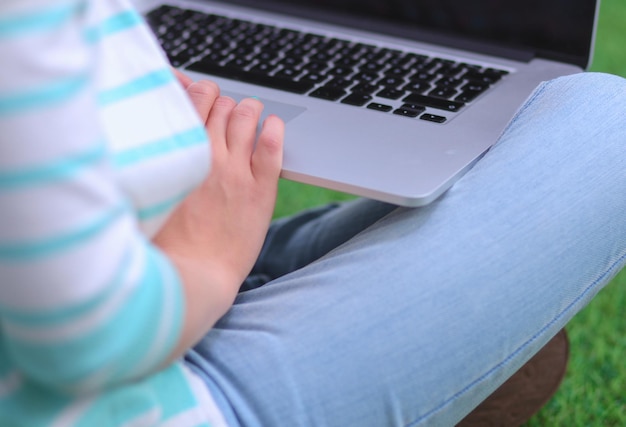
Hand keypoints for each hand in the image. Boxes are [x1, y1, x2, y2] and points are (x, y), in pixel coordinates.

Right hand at [155, 75, 283, 355]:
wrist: (191, 279)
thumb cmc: (163, 243)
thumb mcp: (146, 195)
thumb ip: (150, 161)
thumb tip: (150, 135)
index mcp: (178, 154)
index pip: (193, 100)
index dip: (199, 92)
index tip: (201, 96)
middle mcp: (207, 155)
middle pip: (222, 105)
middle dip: (224, 104)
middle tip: (225, 113)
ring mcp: (237, 171)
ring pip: (247, 117)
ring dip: (249, 110)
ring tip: (251, 114)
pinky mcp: (261, 190)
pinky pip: (272, 145)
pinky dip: (275, 129)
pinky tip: (273, 126)